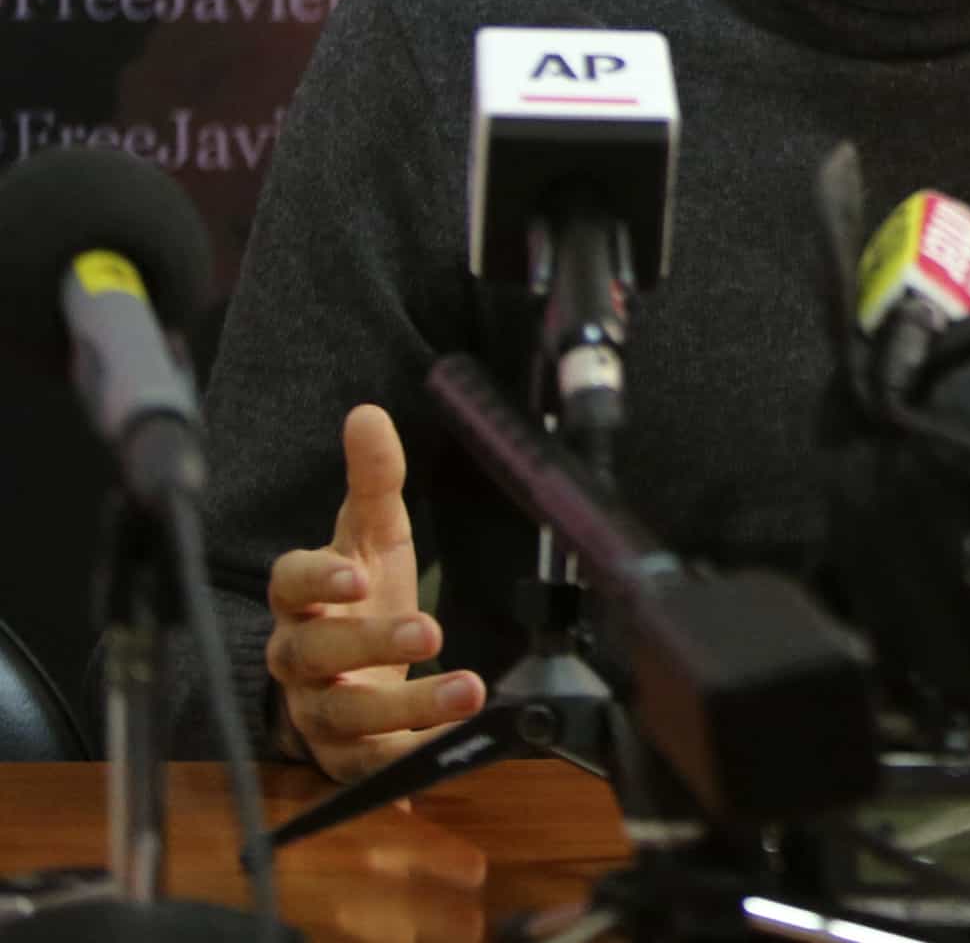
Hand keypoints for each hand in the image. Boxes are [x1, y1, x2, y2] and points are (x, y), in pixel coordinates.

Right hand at [263, 406, 483, 782]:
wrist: (346, 668)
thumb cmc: (357, 593)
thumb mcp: (372, 534)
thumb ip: (373, 480)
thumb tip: (368, 415)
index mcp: (302, 599)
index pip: (288, 583)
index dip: (317, 579)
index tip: (357, 574)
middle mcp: (300, 656)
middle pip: (315, 652)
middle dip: (369, 643)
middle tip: (429, 629)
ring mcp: (318, 709)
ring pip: (345, 715)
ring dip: (405, 707)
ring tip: (468, 690)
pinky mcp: (346, 755)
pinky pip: (366, 767)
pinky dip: (398, 769)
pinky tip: (436, 768)